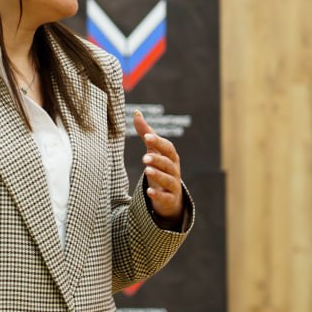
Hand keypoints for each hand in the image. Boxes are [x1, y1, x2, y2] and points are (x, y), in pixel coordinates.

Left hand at [133, 110, 182, 225]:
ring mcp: (173, 186)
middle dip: (158, 159)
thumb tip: (136, 112)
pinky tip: (150, 192)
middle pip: (168, 163)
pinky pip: (165, 197)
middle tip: (145, 157)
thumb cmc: (161, 169)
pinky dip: (158, 195)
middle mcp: (174, 170)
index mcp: (171, 157)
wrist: (170, 198)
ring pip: (168, 179)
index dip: (158, 142)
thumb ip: (146, 133)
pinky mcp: (169, 199)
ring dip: (158, 175)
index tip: (146, 137)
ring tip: (147, 170)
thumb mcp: (154, 151)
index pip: (167, 147)